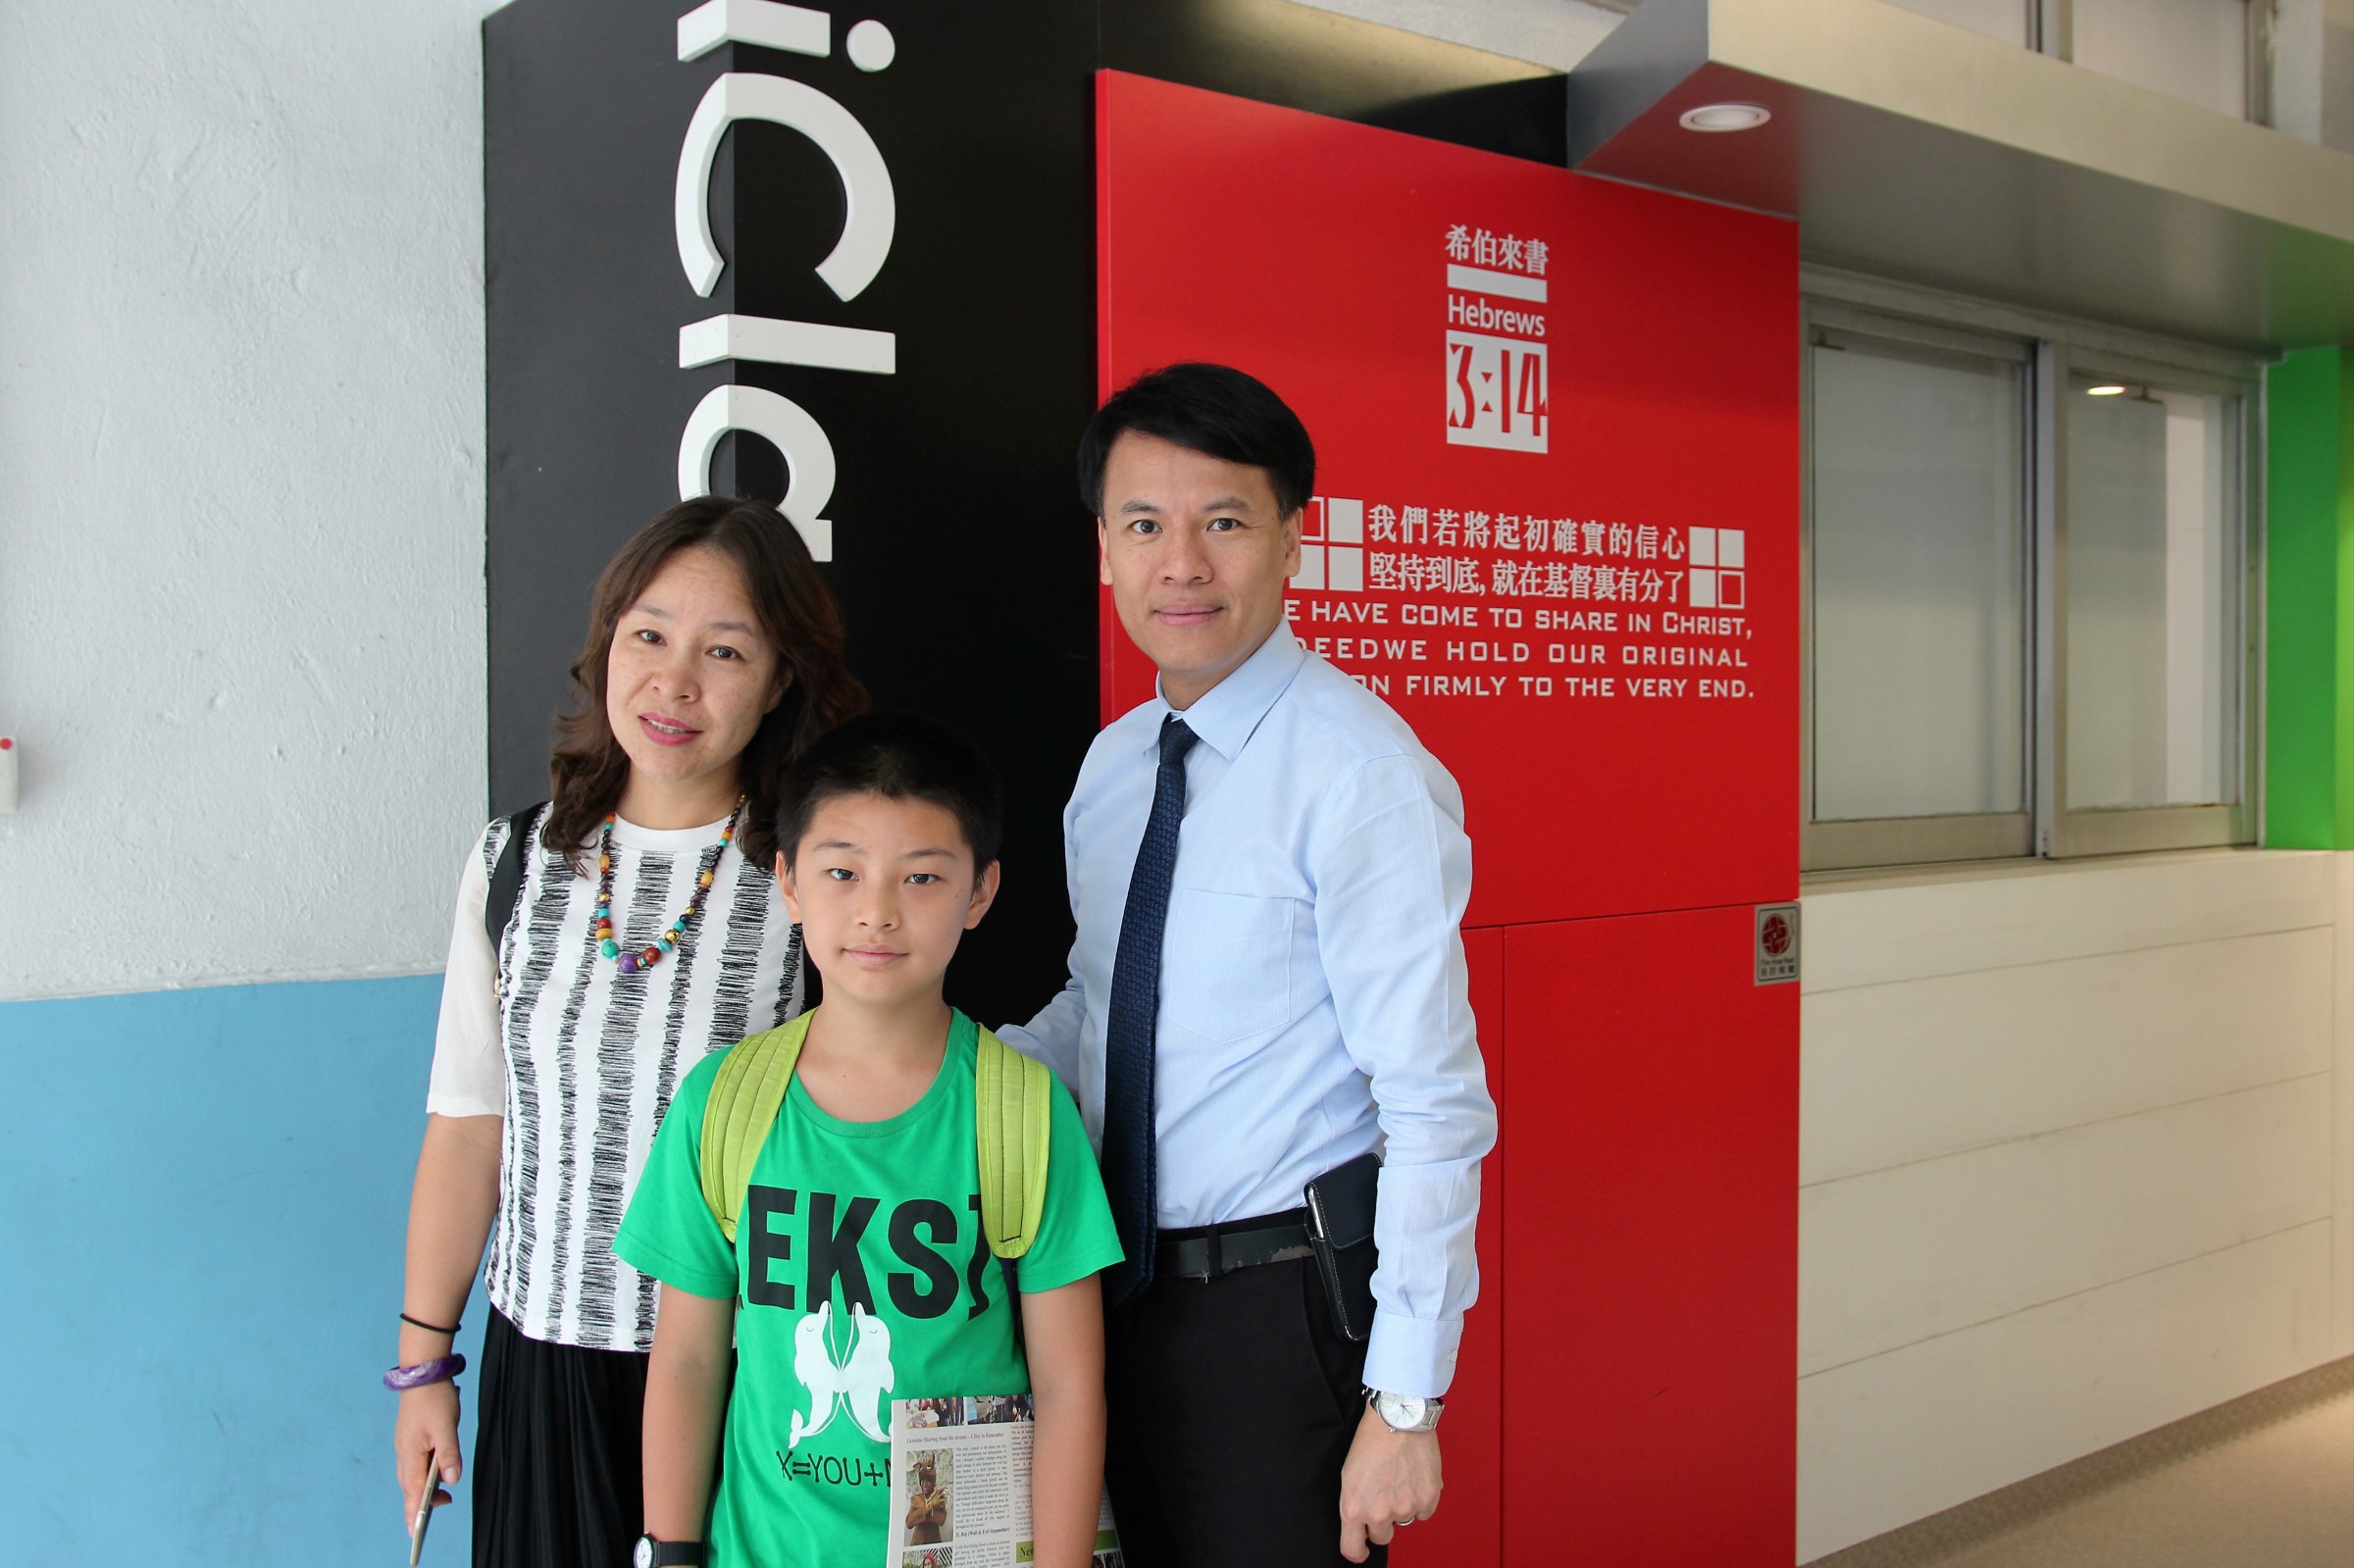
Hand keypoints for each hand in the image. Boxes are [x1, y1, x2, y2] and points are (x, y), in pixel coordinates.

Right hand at [394, 1381, 462, 1529]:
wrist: (423, 1374)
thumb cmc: (434, 1400)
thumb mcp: (446, 1427)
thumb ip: (449, 1455)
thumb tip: (451, 1482)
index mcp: (410, 1454)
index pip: (411, 1491)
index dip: (413, 1512)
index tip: (416, 1531)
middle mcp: (404, 1454)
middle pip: (409, 1487)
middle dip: (418, 1505)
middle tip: (431, 1518)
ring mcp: (405, 1446)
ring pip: (411, 1476)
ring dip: (421, 1490)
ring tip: (439, 1500)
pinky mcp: (410, 1439)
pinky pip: (414, 1464)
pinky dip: (422, 1475)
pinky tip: (433, 1476)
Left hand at [1338, 1400, 1441, 1561]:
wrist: (1398, 1418)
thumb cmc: (1371, 1441)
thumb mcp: (1349, 1476)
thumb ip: (1355, 1505)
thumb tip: (1362, 1525)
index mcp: (1354, 1508)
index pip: (1352, 1549)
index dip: (1358, 1551)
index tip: (1362, 1549)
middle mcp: (1380, 1513)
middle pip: (1382, 1537)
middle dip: (1382, 1521)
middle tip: (1384, 1495)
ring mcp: (1405, 1508)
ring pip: (1404, 1521)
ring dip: (1403, 1506)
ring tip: (1399, 1477)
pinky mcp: (1427, 1499)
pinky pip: (1424, 1512)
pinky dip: (1421, 1498)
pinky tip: (1415, 1476)